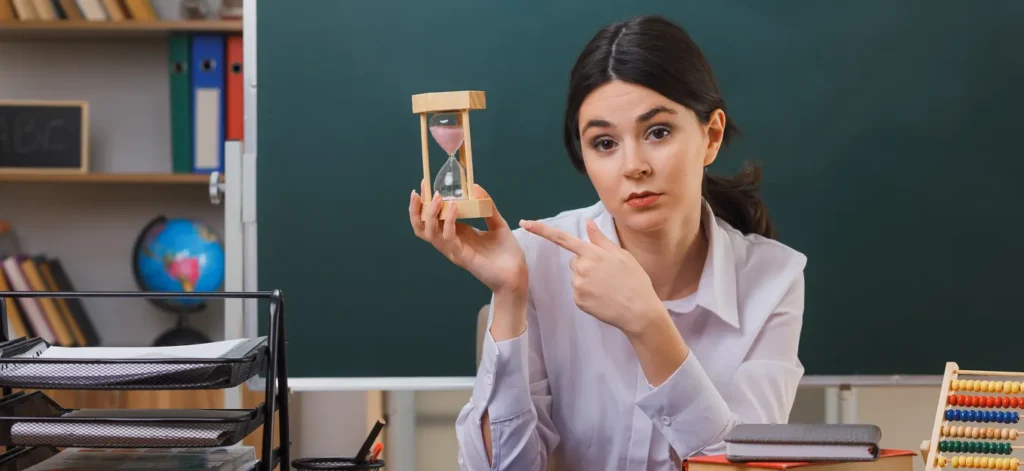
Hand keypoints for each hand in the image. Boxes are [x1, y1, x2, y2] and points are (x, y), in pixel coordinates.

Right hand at [409, 180, 526, 294]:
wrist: (516, 274)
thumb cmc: (506, 253)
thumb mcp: (497, 224)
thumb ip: (487, 206)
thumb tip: (476, 186)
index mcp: (456, 233)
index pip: (432, 218)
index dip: (425, 203)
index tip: (424, 185)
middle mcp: (451, 242)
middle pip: (422, 227)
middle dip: (417, 209)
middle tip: (420, 191)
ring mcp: (454, 250)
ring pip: (430, 234)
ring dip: (430, 214)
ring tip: (439, 198)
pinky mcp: (461, 257)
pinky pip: (448, 239)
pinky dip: (448, 222)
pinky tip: (454, 208)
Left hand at [520, 218, 662, 334]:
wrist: (638, 311)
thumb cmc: (634, 280)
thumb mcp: (622, 255)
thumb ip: (601, 240)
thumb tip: (587, 223)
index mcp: (592, 253)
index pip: (562, 238)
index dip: (541, 230)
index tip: (524, 223)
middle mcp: (581, 268)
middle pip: (575, 261)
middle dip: (586, 264)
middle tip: (607, 274)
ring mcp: (578, 285)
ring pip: (576, 277)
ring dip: (588, 279)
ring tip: (608, 287)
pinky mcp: (578, 300)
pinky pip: (578, 292)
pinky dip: (588, 293)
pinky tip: (603, 297)